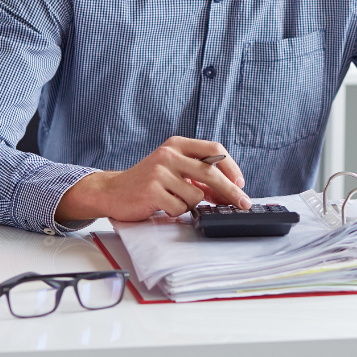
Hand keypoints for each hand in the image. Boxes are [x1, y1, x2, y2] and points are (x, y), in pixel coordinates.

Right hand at [54, 137, 250, 222]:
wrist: (113, 191)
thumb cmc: (148, 181)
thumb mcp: (174, 170)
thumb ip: (199, 177)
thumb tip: (228, 191)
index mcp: (177, 144)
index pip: (214, 150)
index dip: (231, 167)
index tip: (240, 183)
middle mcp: (169, 154)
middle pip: (211, 172)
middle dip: (231, 191)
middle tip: (243, 203)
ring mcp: (160, 172)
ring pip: (196, 194)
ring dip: (191, 203)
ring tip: (174, 199)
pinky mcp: (152, 190)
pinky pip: (179, 208)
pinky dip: (176, 211)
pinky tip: (163, 205)